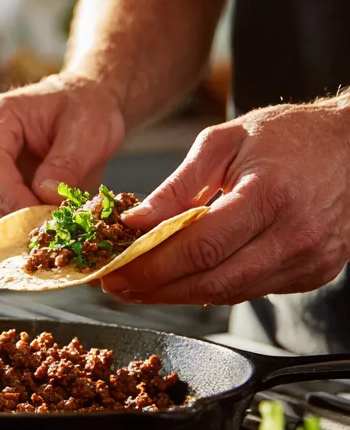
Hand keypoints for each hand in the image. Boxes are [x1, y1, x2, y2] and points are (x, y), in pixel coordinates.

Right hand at [0, 74, 126, 219]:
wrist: (87, 103)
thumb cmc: (86, 108)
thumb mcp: (88, 131)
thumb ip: (67, 164)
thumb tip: (46, 198)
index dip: (10, 197)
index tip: (39, 219)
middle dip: (18, 214)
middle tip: (54, 228)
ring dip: (23, 221)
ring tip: (58, 224)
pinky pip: (5, 210)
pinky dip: (27, 221)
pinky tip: (52, 220)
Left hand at [101, 103, 349, 304]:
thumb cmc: (289, 135)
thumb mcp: (223, 142)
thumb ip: (176, 187)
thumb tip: (133, 224)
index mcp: (270, 196)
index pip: (199, 249)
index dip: (151, 267)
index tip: (114, 273)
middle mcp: (296, 236)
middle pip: (211, 282)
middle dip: (156, 290)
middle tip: (118, 286)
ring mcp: (310, 260)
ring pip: (229, 294)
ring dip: (179, 294)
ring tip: (142, 284)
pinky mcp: (314, 273)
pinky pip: (250, 290)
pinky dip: (212, 287)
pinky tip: (185, 278)